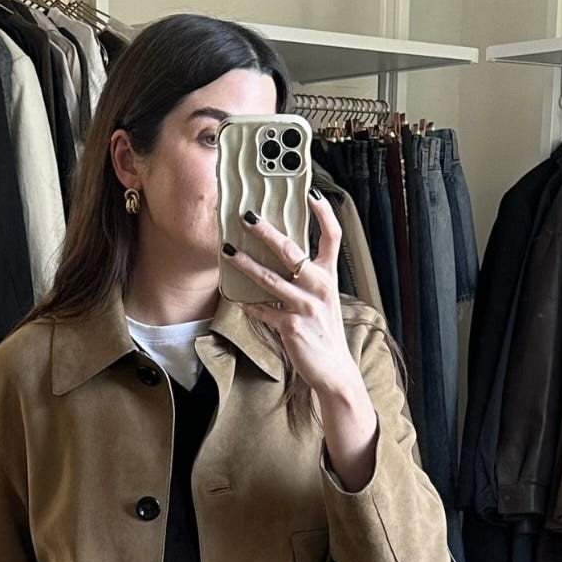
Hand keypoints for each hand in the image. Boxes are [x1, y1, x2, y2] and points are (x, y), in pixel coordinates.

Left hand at [224, 192, 365, 402]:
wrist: (333, 369)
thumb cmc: (323, 330)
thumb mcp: (323, 298)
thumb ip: (308, 276)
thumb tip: (280, 254)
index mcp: (329, 276)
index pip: (332, 236)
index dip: (323, 212)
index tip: (310, 192)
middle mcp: (320, 287)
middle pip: (293, 251)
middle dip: (267, 232)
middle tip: (247, 215)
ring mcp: (305, 307)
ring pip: (270, 279)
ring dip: (246, 264)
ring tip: (228, 251)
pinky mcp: (291, 327)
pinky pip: (264, 310)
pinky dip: (250, 304)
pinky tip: (237, 298)